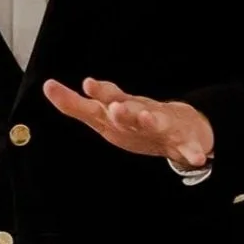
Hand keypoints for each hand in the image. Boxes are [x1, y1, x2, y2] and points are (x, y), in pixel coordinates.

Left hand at [43, 78, 213, 167]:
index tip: (88, 84)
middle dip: (123, 108)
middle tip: (114, 106)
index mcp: (123, 107)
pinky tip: (195, 159)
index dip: (100, 92)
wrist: (183, 127)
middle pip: (131, 109)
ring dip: (151, 120)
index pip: (108, 98)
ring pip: (157, 122)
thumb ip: (76, 103)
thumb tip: (47, 86)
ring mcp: (163, 126)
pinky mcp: (183, 143)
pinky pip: (189, 149)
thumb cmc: (136, 120)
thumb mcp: (104, 113)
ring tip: (145, 117)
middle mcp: (142, 112)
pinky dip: (193, 153)